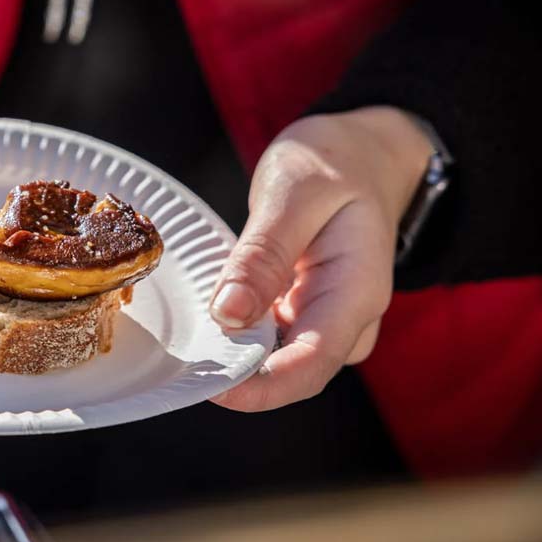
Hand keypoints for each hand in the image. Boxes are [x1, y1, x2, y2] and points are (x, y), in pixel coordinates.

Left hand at [210, 107, 431, 411]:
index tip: (211, 388)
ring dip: (231, 357)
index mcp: (358, 291)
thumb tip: (230, 314)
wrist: (360, 153)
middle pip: (292, 373)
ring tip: (186, 340)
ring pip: (275, 359)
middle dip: (237, 377)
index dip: (260, 388)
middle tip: (180, 363)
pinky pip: (265, 337)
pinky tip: (203, 320)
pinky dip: (233, 334)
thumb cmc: (333, 163)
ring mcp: (325, 318)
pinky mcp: (301, 312)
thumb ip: (264, 254)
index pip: (312, 363)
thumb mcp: (295, 192)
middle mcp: (347, 318)